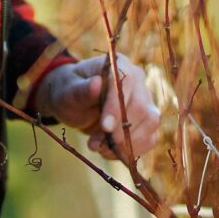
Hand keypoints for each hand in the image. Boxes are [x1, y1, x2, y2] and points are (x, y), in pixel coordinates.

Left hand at [35, 53, 160, 161]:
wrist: (74, 104)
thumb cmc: (70, 92)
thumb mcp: (68, 92)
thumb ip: (81, 90)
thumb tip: (96, 84)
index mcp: (118, 65)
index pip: (126, 83)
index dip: (117, 107)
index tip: (104, 127)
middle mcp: (138, 80)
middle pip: (140, 106)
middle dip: (119, 130)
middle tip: (96, 144)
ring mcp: (146, 100)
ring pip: (150, 122)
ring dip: (127, 142)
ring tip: (101, 149)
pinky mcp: (147, 121)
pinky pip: (150, 137)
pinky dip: (133, 150)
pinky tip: (112, 152)